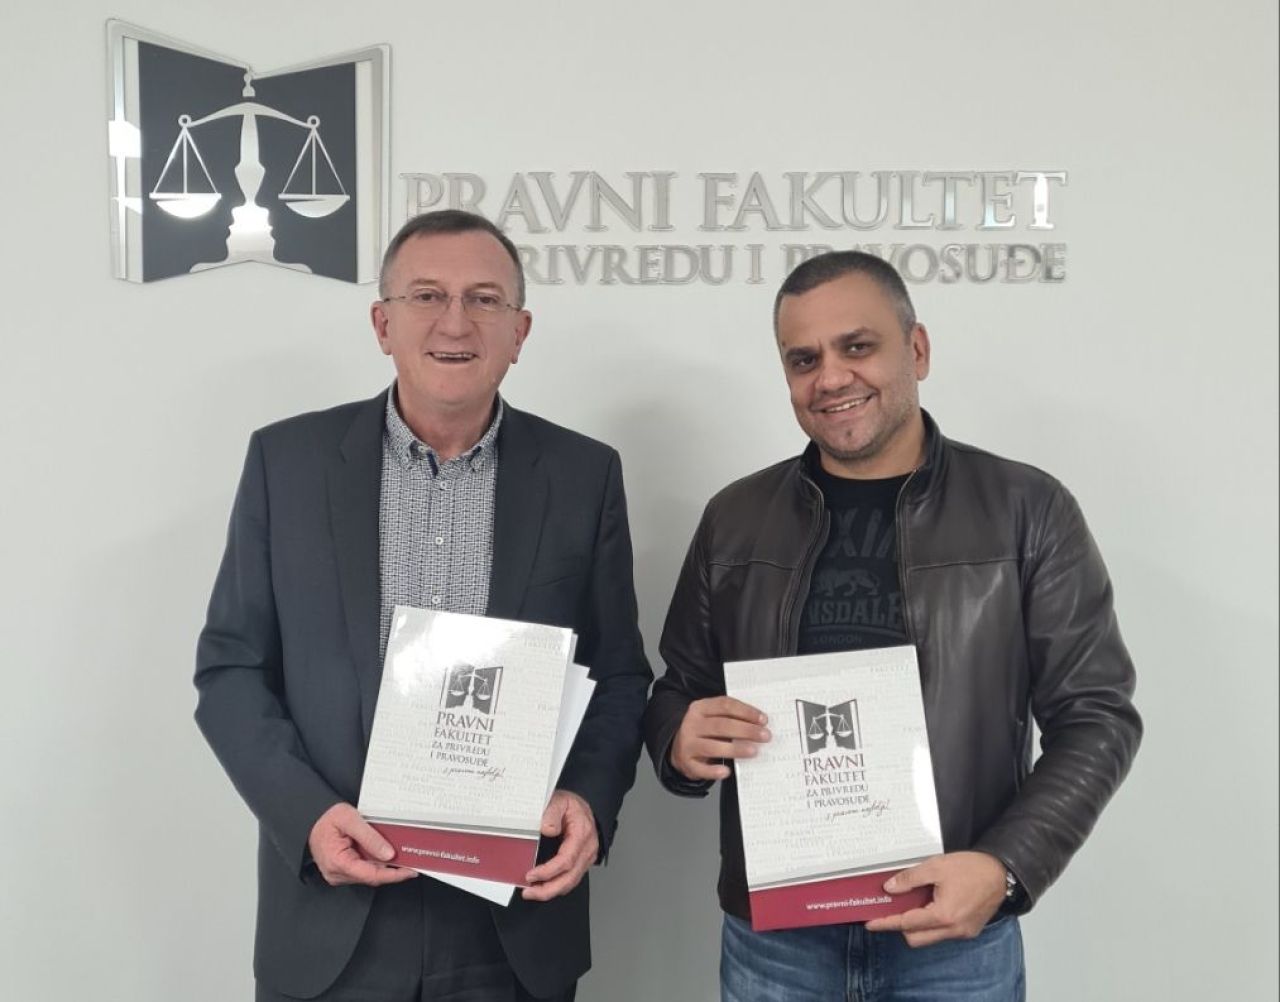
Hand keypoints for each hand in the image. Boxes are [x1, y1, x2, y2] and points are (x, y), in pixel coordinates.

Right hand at [307, 803, 418, 886]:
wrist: (311, 820)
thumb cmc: (326, 818)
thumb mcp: (350, 819)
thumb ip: (370, 837)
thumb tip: (388, 854)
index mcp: (337, 862)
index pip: (371, 875)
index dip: (393, 875)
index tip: (410, 871)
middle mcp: (336, 873)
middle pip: (371, 876)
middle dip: (392, 870)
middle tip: (411, 860)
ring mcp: (338, 874)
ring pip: (368, 874)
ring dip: (384, 866)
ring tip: (399, 855)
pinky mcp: (341, 871)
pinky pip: (362, 870)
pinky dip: (375, 863)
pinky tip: (383, 855)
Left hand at [522, 790, 597, 901]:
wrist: (583, 808)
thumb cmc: (572, 806)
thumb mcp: (560, 801)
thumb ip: (552, 812)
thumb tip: (547, 829)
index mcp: (582, 834)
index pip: (566, 860)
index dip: (548, 871)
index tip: (531, 875)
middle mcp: (587, 849)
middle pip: (570, 878)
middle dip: (548, 889)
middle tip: (529, 892)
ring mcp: (586, 858)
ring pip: (570, 882)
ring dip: (551, 891)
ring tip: (532, 892)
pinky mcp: (581, 863)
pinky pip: (570, 879)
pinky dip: (556, 886)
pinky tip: (543, 887)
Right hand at [670, 696, 769, 780]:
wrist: (678, 747)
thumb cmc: (703, 732)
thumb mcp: (712, 718)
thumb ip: (731, 718)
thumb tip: (759, 724)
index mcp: (700, 708)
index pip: (725, 705)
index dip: (746, 711)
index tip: (763, 719)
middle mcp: (692, 724)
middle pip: (721, 725)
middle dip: (746, 730)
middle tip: (765, 736)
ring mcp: (688, 744)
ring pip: (712, 746)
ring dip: (735, 749)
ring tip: (753, 751)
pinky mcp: (686, 762)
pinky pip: (701, 768)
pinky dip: (713, 771)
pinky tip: (726, 771)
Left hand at [865, 851, 1007, 946]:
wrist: (1002, 874)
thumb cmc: (972, 868)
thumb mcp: (936, 867)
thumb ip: (910, 879)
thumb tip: (890, 888)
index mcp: (943, 915)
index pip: (906, 924)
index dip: (886, 923)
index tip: (871, 923)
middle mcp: (953, 930)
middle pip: (916, 938)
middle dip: (901, 927)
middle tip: (892, 910)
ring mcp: (962, 932)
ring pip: (930, 938)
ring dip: (917, 925)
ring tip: (912, 904)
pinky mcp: (969, 930)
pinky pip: (943, 933)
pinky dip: (932, 924)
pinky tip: (930, 905)